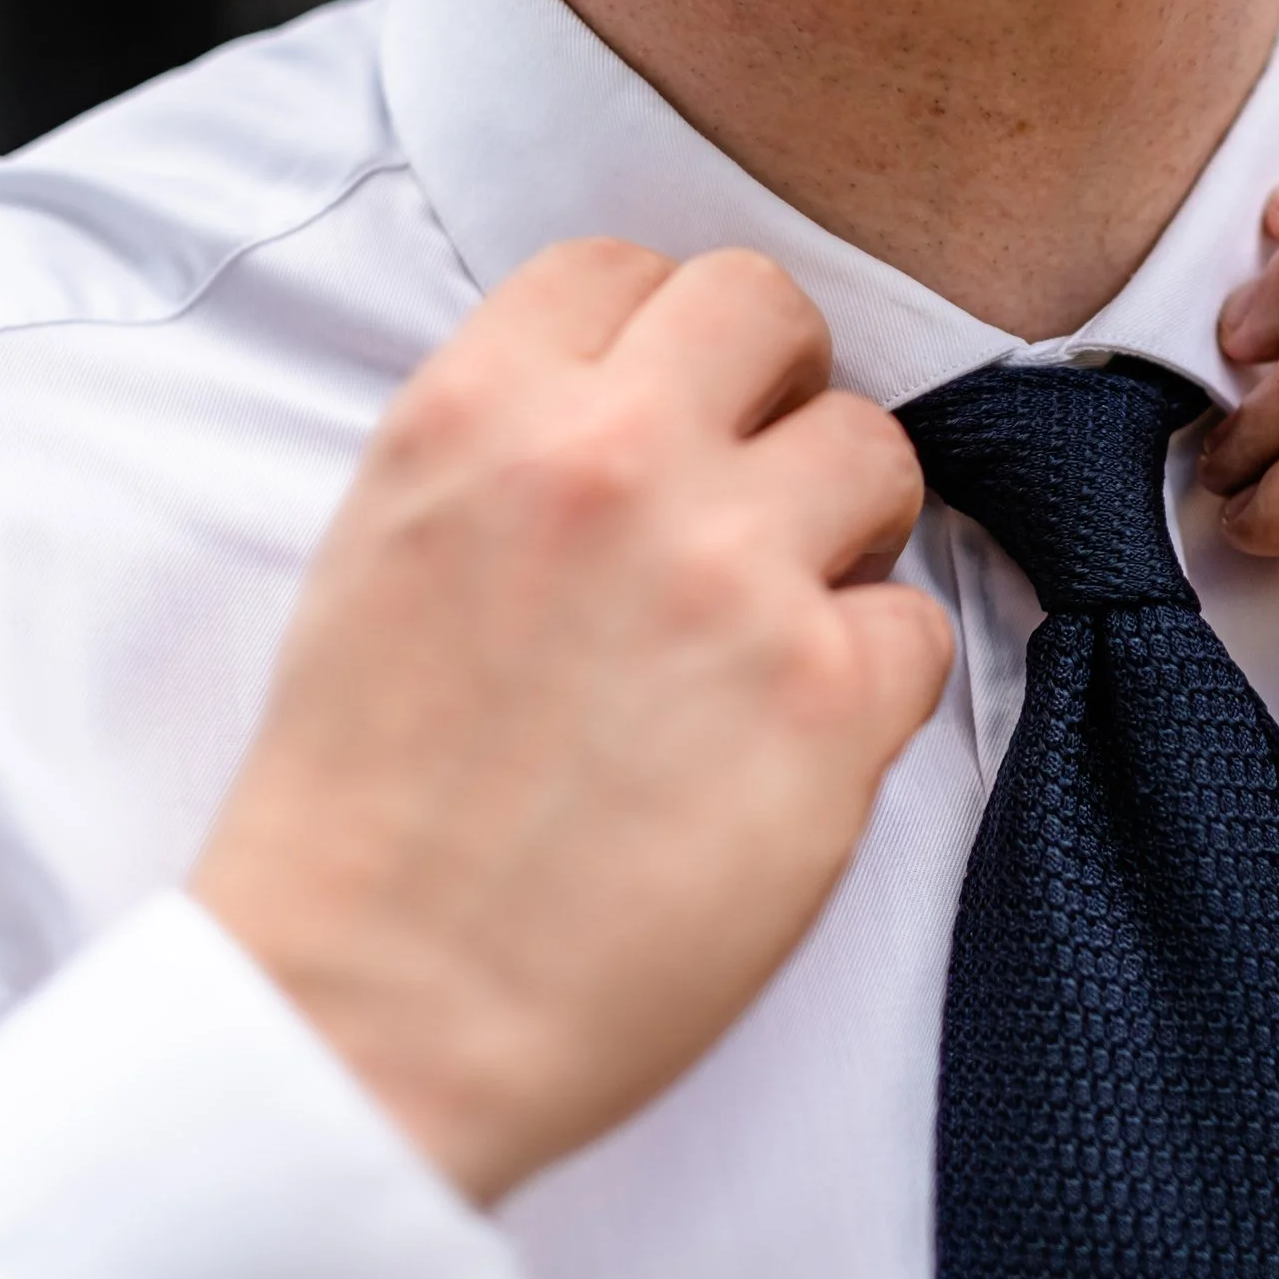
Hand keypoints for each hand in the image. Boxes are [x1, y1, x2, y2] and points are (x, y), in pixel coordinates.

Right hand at [191, 241, 950, 1202]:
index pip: (626, 266)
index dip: (667, 338)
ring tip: (780, 626)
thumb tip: (648, 405)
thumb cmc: (362, 810)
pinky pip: (916, 624)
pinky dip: (871, 680)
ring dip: (846, 530)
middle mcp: (608, 464)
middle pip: (770, 307)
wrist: (367, 1012)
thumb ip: (513, 451)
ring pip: (879, 450)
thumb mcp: (383, 557)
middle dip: (780, 387)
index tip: (677, 411)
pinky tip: (790, 746)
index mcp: (473, 416)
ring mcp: (729, 575)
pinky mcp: (825, 701)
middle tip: (762, 488)